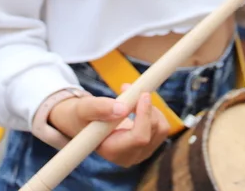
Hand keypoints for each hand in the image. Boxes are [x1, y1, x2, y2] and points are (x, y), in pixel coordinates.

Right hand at [47, 88, 170, 167]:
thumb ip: (99, 108)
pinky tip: (136, 105)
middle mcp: (130, 156)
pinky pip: (162, 126)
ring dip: (149, 107)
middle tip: (128, 88)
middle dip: (146, 105)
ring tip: (130, 95)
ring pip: (161, 127)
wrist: (84, 124)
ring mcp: (141, 153)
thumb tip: (122, 108)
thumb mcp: (84, 109)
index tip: (142, 94)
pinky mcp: (149, 145)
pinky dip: (152, 111)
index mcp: (112, 151)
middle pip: (153, 130)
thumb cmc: (82, 117)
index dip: (145, 115)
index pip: (139, 138)